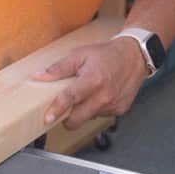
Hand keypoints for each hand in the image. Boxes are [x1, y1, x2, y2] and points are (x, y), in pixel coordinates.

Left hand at [31, 37, 148, 129]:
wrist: (135, 56)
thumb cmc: (107, 54)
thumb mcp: (80, 54)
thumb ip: (59, 68)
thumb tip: (39, 76)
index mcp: (92, 80)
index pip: (71, 98)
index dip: (57, 109)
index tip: (47, 118)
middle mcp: (104, 96)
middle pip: (77, 119)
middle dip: (66, 118)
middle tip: (64, 108)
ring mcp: (113, 105)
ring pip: (88, 118)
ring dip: (82, 111)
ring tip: (87, 94)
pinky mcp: (120, 110)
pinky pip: (101, 115)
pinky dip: (96, 109)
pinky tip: (99, 95)